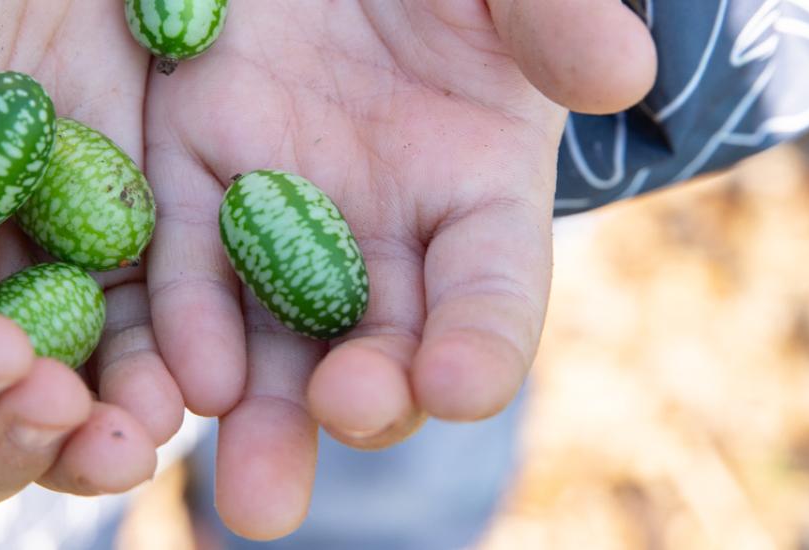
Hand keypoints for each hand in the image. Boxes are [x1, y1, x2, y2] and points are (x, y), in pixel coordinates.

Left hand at [145, 0, 654, 538]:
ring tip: (252, 494)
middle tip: (344, 426)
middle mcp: (379, 234)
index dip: (483, 341)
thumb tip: (622, 73)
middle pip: (377, 348)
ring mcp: (278, 214)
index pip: (493, 292)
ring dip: (261, 416)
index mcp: (478, 197)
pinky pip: (186, 264)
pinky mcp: (191, 176)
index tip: (461, 383)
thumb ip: (556, 21)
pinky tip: (190, 377)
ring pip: (271, 338)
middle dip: (363, 404)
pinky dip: (188, 323)